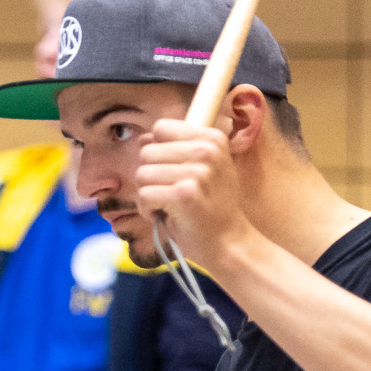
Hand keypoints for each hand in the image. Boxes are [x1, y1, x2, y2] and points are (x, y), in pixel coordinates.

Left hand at [136, 118, 256, 270]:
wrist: (229, 242)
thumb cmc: (211, 206)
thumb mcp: (203, 169)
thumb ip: (175, 149)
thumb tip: (143, 138)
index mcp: (212, 138)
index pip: (161, 128)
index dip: (158, 152)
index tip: (172, 171)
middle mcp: (207, 150)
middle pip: (146, 152)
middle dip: (149, 177)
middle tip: (170, 194)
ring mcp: (197, 172)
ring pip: (141, 174)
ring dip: (148, 196)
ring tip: (169, 206)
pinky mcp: (184, 195)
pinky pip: (144, 195)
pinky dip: (148, 211)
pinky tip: (167, 216)